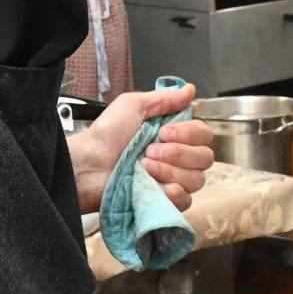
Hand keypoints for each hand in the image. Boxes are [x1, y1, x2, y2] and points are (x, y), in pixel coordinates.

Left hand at [68, 82, 216, 213]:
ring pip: (196, 180)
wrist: (87, 165)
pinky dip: (171, 192)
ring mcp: (170, 182)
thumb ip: (164, 98)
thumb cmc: (105, 136)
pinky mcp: (163, 203)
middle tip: (149, 150)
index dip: (189, 134)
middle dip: (178, 152)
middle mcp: (176, 159)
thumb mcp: (131, 106)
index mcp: (172, 136)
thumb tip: (190, 90)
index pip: (204, 135)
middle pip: (205, 158)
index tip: (164, 132)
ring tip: (143, 167)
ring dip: (169, 170)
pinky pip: (185, 201)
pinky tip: (152, 184)